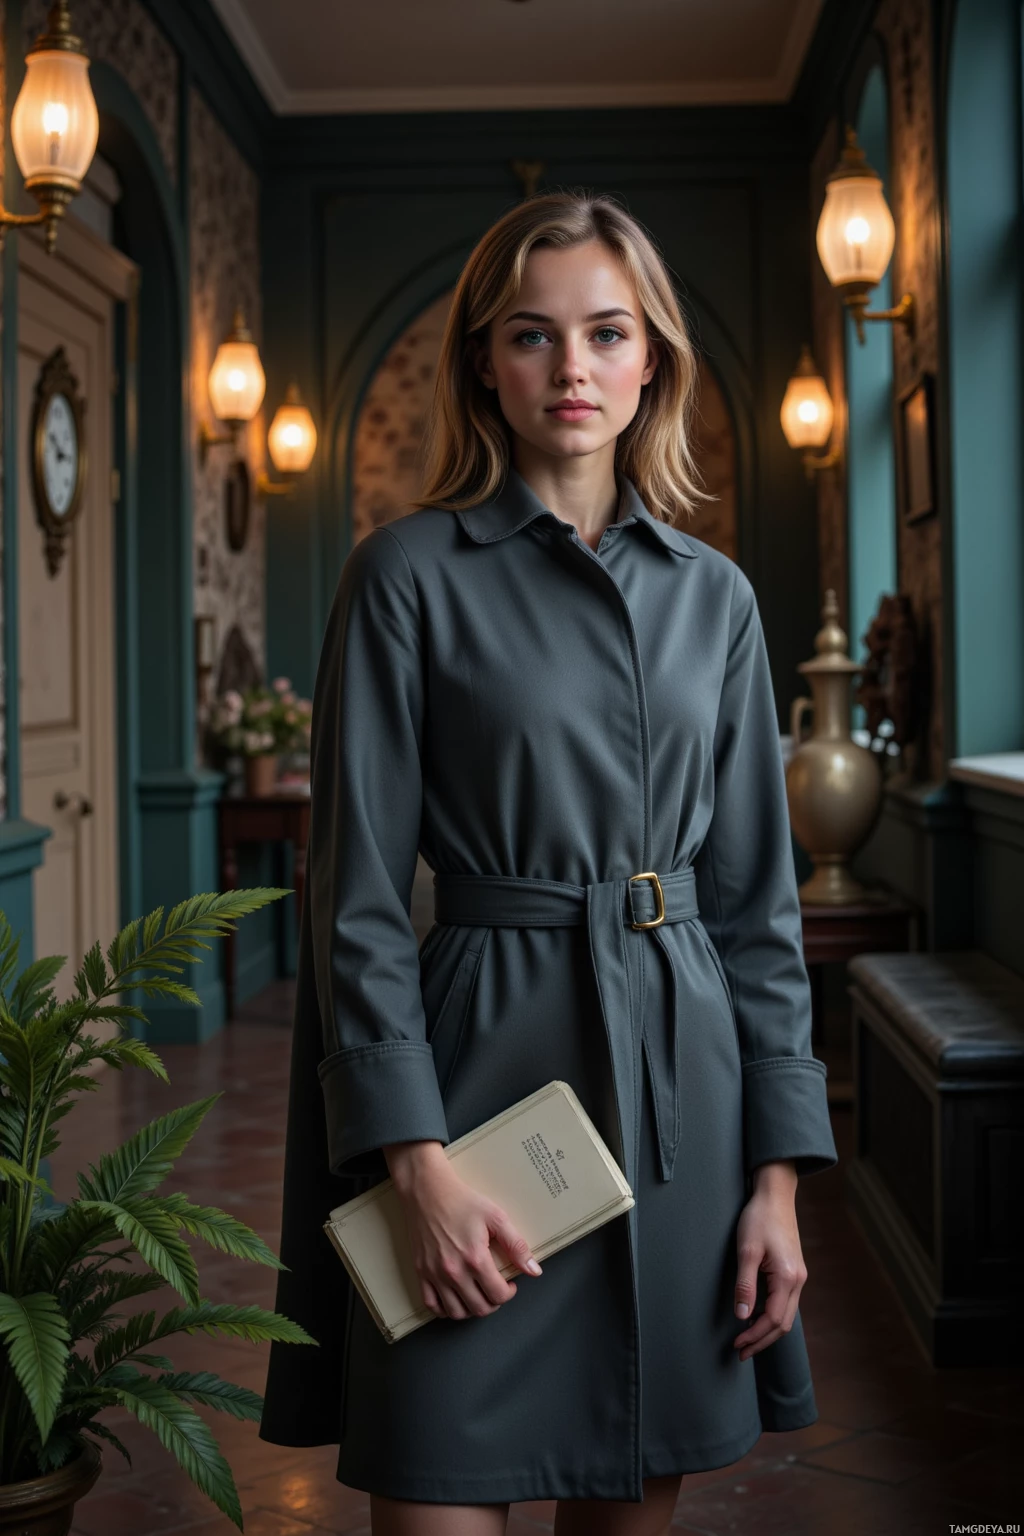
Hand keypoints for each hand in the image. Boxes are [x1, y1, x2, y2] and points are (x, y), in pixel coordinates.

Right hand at [383, 1140, 542, 1320]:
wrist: (427, 1191)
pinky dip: (444, 1310)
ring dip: (471, 1309)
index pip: (498, 1295)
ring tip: (478, 1295)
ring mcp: (435, 1274)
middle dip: (493, 1303)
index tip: (510, 1284)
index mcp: (475, 1259)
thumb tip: (534, 1270)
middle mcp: (454, 1272)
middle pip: (479, 1308)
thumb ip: (516, 1245)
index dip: (509, 1293)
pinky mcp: (421, 1272)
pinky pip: (432, 1305)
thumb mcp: (495, 1217)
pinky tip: (454, 1299)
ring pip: (456, 1312)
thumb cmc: (462, 1201)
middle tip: (496, 1289)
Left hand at [733, 1159, 805, 1360]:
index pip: (773, 1319)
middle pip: (783, 1324)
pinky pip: (786, 1303)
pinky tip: (757, 1317)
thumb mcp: (747, 1250)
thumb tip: (742, 1316)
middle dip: (762, 1340)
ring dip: (767, 1330)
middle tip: (741, 1351)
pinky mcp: (795, 1272)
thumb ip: (745, 1285)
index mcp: (788, 1278)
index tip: (737, 1343)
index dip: (754, 1335)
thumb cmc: (759, 1219)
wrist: (776, 1196)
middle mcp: (798, 1281)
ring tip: (747, 1339)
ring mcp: (799, 1277)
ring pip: (787, 1315)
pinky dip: (772, 1316)